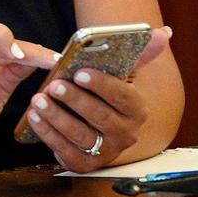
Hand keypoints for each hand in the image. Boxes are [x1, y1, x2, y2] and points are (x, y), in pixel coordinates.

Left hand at [26, 26, 171, 172]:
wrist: (94, 127)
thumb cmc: (103, 95)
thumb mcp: (119, 75)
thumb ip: (138, 54)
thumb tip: (162, 32)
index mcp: (136, 109)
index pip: (124, 97)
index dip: (102, 85)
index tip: (80, 72)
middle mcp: (126, 134)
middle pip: (101, 117)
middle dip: (75, 100)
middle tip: (54, 85)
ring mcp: (106, 152)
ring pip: (81, 135)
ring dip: (57, 116)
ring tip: (38, 100)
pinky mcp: (84, 164)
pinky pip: (65, 151)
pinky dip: (47, 134)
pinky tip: (34, 117)